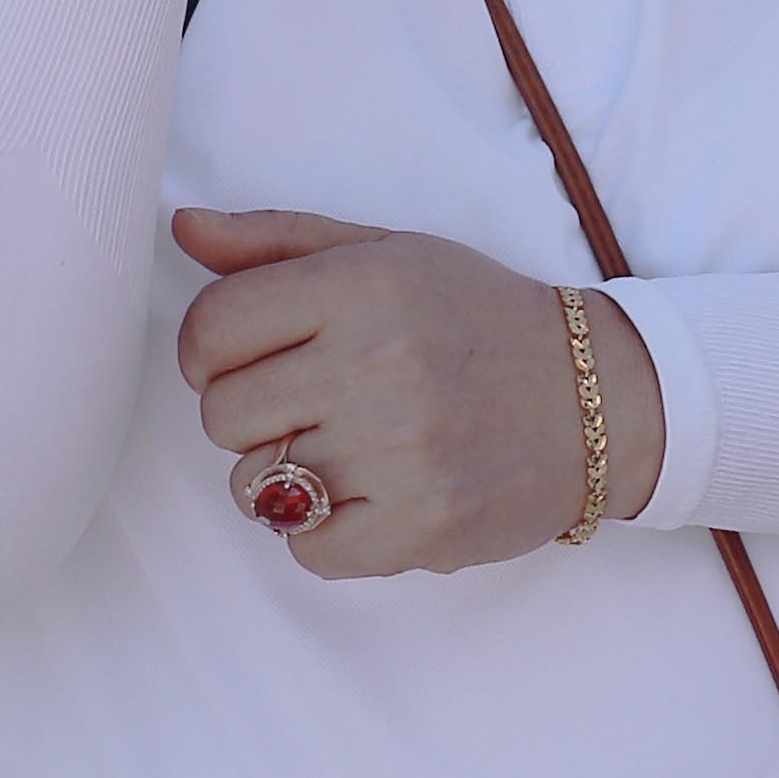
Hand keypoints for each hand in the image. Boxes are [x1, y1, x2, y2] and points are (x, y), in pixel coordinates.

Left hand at [172, 207, 661, 574]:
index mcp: (363, 286)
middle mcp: (379, 364)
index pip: (209, 329)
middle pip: (221, 414)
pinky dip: (324, 533)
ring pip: (254, 488)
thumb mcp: (386, 253)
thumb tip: (182, 227)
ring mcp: (402, 452)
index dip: (208, 350)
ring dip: (284, 477)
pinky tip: (370, 495)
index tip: (248, 357)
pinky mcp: (423, 526)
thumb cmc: (474, 318)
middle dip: (251, 413)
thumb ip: (277, 242)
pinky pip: (305, 550)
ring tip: (347, 448)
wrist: (596, 398)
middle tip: (311, 403)